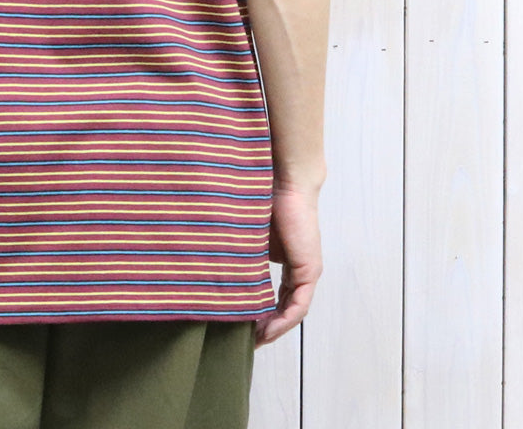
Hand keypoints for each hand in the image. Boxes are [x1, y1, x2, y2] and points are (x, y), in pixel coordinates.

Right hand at [255, 183, 322, 346]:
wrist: (283, 180)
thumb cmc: (261, 197)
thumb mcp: (247, 232)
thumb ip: (241, 250)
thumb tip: (213, 263)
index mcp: (285, 260)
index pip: (273, 295)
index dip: (258, 313)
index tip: (240, 324)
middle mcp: (298, 269)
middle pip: (284, 308)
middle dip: (266, 327)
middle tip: (246, 342)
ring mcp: (306, 270)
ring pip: (292, 310)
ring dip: (275, 328)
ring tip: (255, 341)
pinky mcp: (309, 269)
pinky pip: (298, 304)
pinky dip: (284, 319)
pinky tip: (269, 329)